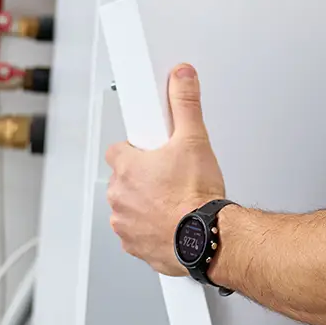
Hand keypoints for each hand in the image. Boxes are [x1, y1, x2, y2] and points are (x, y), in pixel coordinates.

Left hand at [106, 64, 225, 275]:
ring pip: (129, 207)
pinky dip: (152, 228)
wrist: (207, 239)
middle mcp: (120, 197)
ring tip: (174, 199)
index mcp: (127, 168)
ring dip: (145, 204)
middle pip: (123, 179)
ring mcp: (125, 224)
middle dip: (143, 177)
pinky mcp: (136, 246)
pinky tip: (173, 221)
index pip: (118, 150)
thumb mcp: (194, 139)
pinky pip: (138, 233)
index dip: (137, 149)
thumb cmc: (196, 197)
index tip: (153, 151)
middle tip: (170, 175)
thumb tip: (181, 77)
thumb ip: (185, 103)